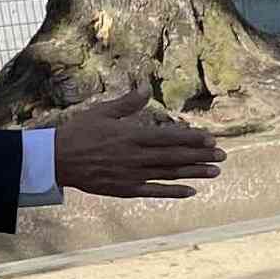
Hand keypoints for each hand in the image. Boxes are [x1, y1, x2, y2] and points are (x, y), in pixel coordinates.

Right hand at [49, 76, 224, 200]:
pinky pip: (154, 191)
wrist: (56, 160)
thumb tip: (145, 87)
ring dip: (194, 173)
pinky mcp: (126, 189)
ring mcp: (132, 174)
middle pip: (175, 156)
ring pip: (169, 174)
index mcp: (132, 136)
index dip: (192, 139)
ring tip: (215, 172)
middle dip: (201, 156)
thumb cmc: (79, 132)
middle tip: (223, 156)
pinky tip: (191, 191)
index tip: (212, 139)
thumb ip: (127, 103)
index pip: (169, 137)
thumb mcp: (102, 112)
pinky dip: (173, 192)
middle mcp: (136, 156)